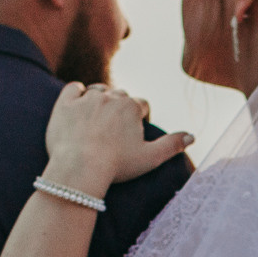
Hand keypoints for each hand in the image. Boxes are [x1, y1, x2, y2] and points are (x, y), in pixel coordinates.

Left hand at [42, 83, 192, 197]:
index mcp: (132, 107)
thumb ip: (172, 145)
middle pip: (120, 96)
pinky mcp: (65, 103)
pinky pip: (73, 89)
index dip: (140, 118)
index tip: (134, 133)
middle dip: (120, 108)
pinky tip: (77, 104)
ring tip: (97, 118)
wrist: (79, 167)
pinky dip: (76, 93)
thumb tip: (192, 136)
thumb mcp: (150, 158)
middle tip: (115, 129)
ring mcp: (86, 98)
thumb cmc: (116, 165)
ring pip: (98, 90)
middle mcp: (111, 97)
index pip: (141, 105)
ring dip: (100, 99)